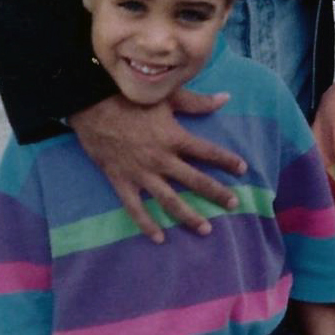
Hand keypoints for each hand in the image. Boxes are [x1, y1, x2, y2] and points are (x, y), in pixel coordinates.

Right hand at [69, 92, 247, 242]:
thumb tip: (226, 98)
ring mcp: (141, 174)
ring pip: (170, 201)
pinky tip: (159, 237)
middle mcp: (161, 160)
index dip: (227, 160)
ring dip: (189, 216)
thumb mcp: (166, 96)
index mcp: (174, 138)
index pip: (208, 152)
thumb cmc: (129, 97)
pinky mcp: (122, 182)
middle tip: (233, 204)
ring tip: (206, 229)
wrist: (90, 105)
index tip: (243, 169)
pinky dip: (147, 225)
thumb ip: (197, 102)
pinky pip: (136, 208)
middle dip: (217, 193)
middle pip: (195, 181)